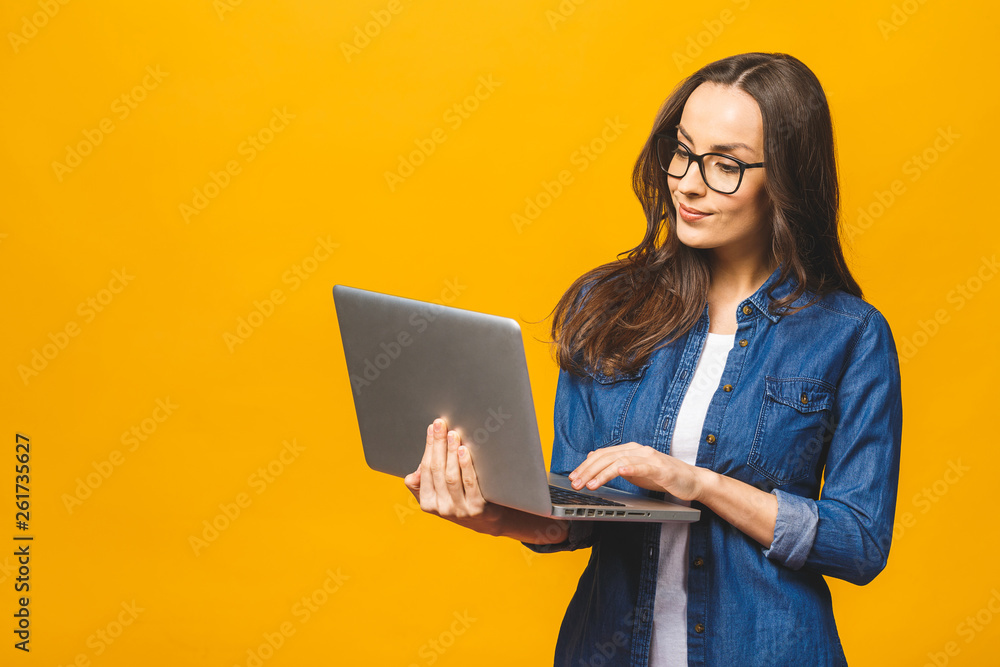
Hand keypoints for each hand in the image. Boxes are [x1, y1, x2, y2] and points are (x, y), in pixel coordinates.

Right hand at [403, 417, 505, 534]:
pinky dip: (465, 466)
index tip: (432, 428)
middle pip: (437, 470)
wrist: (487, 520)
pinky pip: (469, 484)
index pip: (425, 469)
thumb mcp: (438, 494)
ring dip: (451, 452)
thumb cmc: (460, 498)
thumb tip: (418, 468)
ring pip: (451, 477)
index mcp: (427, 502)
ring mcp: (459, 510)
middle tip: (441, 424)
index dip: (428, 447)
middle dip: (437, 444)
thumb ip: (425, 482)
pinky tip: (464, 451)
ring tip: (453, 434)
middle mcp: (441, 508)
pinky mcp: (477, 509)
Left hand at [567, 442, 706, 501]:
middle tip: (575, 483)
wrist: (691, 480)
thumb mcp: (634, 470)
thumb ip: (615, 464)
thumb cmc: (662, 476)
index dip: (585, 465)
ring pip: (620, 462)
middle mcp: (637, 450)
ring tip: (590, 484)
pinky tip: (619, 472)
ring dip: (602, 473)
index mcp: (630, 450)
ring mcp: (649, 458)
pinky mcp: (660, 468)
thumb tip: (593, 458)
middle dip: (588, 470)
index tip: (572, 477)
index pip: (602, 455)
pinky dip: (630, 468)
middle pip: (607, 457)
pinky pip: (642, 466)